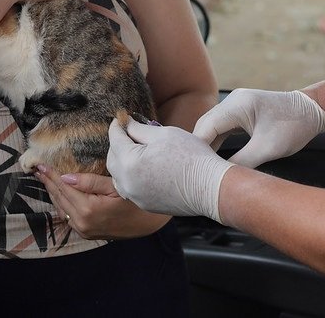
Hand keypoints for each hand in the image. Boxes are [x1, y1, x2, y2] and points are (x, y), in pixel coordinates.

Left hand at [35, 165, 168, 239]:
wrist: (150, 224)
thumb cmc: (136, 201)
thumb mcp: (115, 186)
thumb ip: (90, 182)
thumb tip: (65, 177)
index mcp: (88, 209)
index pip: (64, 187)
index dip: (51, 174)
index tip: (39, 164)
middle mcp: (82, 223)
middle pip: (59, 198)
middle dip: (48, 182)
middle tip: (37, 169)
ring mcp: (84, 230)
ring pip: (61, 208)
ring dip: (53, 193)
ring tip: (45, 178)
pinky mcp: (87, 233)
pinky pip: (68, 216)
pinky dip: (61, 203)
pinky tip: (59, 193)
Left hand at [107, 118, 234, 222]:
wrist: (212, 188)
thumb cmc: (192, 158)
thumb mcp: (164, 134)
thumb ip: (139, 129)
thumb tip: (127, 125)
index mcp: (130, 163)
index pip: (115, 140)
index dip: (116, 126)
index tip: (119, 119)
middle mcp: (128, 183)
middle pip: (112, 160)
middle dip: (117, 145)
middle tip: (128, 133)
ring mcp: (136, 197)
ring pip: (118, 177)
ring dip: (122, 162)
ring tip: (135, 150)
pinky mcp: (146, 205)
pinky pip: (130, 189)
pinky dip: (131, 177)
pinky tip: (142, 168)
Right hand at [193, 89, 324, 167]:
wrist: (313, 111)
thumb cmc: (294, 127)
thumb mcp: (268, 149)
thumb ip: (243, 162)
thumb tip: (223, 178)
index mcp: (238, 105)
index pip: (206, 127)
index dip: (196, 149)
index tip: (191, 169)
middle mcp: (233, 101)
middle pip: (205, 125)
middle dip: (197, 147)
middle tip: (192, 171)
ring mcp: (236, 104)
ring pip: (212, 125)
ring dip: (206, 144)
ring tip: (200, 166)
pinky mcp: (241, 110)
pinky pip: (222, 126)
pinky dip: (216, 140)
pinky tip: (213, 157)